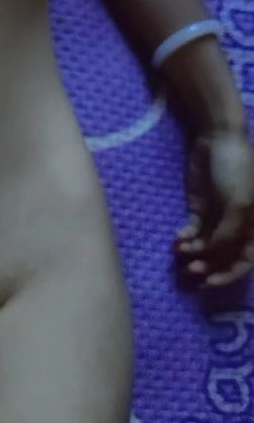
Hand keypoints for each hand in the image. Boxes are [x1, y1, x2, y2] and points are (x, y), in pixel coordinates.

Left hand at [174, 127, 253, 288]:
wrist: (217, 139)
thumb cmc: (237, 169)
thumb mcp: (238, 202)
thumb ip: (229, 232)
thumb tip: (212, 254)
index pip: (245, 260)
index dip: (229, 274)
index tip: (210, 282)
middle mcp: (238, 226)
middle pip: (223, 256)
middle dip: (207, 265)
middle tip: (190, 271)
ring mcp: (218, 217)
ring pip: (205, 245)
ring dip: (193, 252)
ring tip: (179, 253)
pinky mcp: (200, 208)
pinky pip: (193, 230)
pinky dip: (185, 238)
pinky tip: (176, 241)